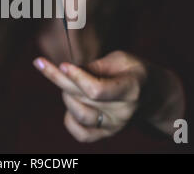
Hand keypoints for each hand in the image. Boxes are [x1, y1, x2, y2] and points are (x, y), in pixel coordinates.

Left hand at [33, 50, 183, 142]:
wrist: (151, 94)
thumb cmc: (132, 71)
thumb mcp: (121, 59)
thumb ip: (97, 65)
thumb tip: (70, 71)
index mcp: (130, 89)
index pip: (97, 90)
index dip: (77, 77)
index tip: (62, 64)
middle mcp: (123, 112)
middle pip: (82, 98)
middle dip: (58, 78)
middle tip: (42, 64)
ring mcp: (114, 126)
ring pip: (78, 115)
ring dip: (65, 96)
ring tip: (68, 82)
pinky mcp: (106, 135)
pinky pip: (80, 133)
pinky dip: (69, 118)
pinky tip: (70, 103)